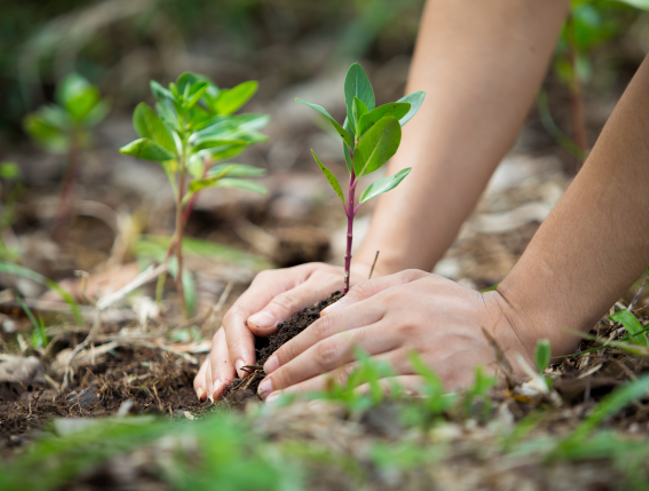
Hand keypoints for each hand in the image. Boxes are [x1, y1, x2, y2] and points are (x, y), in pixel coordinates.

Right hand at [193, 261, 371, 400]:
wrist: (356, 286)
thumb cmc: (344, 286)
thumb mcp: (323, 286)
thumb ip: (291, 302)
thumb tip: (256, 325)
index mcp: (268, 285)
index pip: (240, 315)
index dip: (237, 345)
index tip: (242, 371)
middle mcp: (256, 300)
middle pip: (225, 332)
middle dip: (222, 363)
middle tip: (223, 392)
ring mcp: (253, 316)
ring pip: (222, 343)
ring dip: (215, 370)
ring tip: (214, 397)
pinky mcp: (256, 332)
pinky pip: (229, 350)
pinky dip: (216, 369)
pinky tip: (209, 391)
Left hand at [256, 270, 534, 400]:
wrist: (511, 329)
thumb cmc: (457, 305)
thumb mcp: (415, 281)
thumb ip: (370, 292)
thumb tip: (326, 312)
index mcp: (392, 298)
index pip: (329, 324)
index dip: (295, 346)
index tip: (271, 363)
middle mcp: (400, 323)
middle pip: (332, 350)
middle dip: (291, 372)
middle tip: (264, 388)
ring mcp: (418, 353)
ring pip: (351, 376)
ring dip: (310, 394)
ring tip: (281, 407)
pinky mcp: (435, 383)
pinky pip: (383, 397)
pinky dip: (349, 408)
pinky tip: (327, 417)